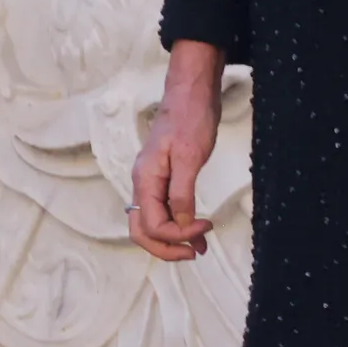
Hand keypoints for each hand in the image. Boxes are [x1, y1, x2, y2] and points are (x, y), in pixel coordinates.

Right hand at [130, 42, 226, 262]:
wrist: (191, 94)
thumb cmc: (190, 119)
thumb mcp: (189, 156)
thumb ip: (182, 191)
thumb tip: (181, 222)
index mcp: (144, 180)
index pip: (151, 224)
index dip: (178, 234)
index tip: (205, 228)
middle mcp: (142, 184)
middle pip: (142, 230)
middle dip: (167, 247)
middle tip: (195, 253)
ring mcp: (151, 182)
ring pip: (150, 223)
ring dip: (172, 239)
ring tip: (198, 247)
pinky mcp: (163, 178)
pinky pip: (161, 210)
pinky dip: (176, 225)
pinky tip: (194, 229)